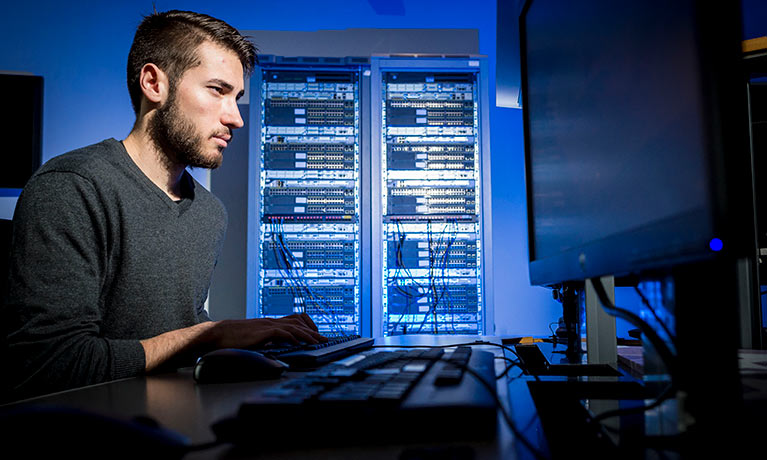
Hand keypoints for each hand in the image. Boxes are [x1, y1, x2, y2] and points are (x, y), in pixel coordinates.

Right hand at [202, 316, 325, 349]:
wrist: (220, 333)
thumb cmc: (236, 337)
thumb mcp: (257, 337)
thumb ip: (268, 340)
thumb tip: (279, 348)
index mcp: (272, 322)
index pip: (296, 319)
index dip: (309, 326)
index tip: (318, 334)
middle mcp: (272, 321)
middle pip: (299, 322)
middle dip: (314, 331)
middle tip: (325, 339)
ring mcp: (267, 325)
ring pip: (293, 326)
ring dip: (307, 334)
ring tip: (317, 342)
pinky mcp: (262, 331)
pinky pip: (280, 332)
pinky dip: (291, 337)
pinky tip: (298, 343)